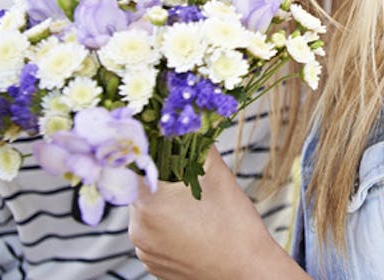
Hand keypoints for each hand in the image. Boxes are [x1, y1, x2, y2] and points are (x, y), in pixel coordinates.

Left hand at [129, 146, 303, 278]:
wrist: (247, 273)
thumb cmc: (236, 227)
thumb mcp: (219, 177)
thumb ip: (197, 144)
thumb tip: (186, 119)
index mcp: (150, 203)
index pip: (136, 164)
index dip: (149, 149)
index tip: (161, 142)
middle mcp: (138, 229)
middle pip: (141, 187)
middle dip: (162, 176)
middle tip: (188, 174)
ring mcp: (143, 250)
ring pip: (147, 210)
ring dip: (164, 201)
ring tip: (195, 205)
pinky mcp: (152, 264)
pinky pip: (152, 232)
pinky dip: (167, 224)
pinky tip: (192, 224)